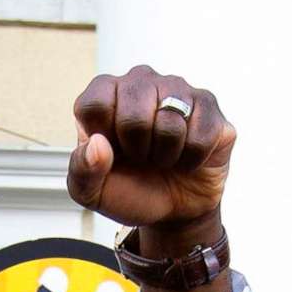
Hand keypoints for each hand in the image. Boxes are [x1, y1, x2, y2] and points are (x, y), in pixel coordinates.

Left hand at [70, 67, 232, 248]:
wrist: (172, 209)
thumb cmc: (129, 190)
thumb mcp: (92, 192)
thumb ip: (82, 170)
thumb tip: (98, 144)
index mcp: (106, 94)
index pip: (96, 104)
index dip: (104, 139)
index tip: (112, 152)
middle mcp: (141, 82)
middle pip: (134, 115)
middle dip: (137, 151)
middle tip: (142, 157)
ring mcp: (178, 90)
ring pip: (171, 123)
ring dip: (166, 155)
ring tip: (164, 157)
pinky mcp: (209, 106)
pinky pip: (202, 135)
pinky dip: (193, 159)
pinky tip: (188, 158)